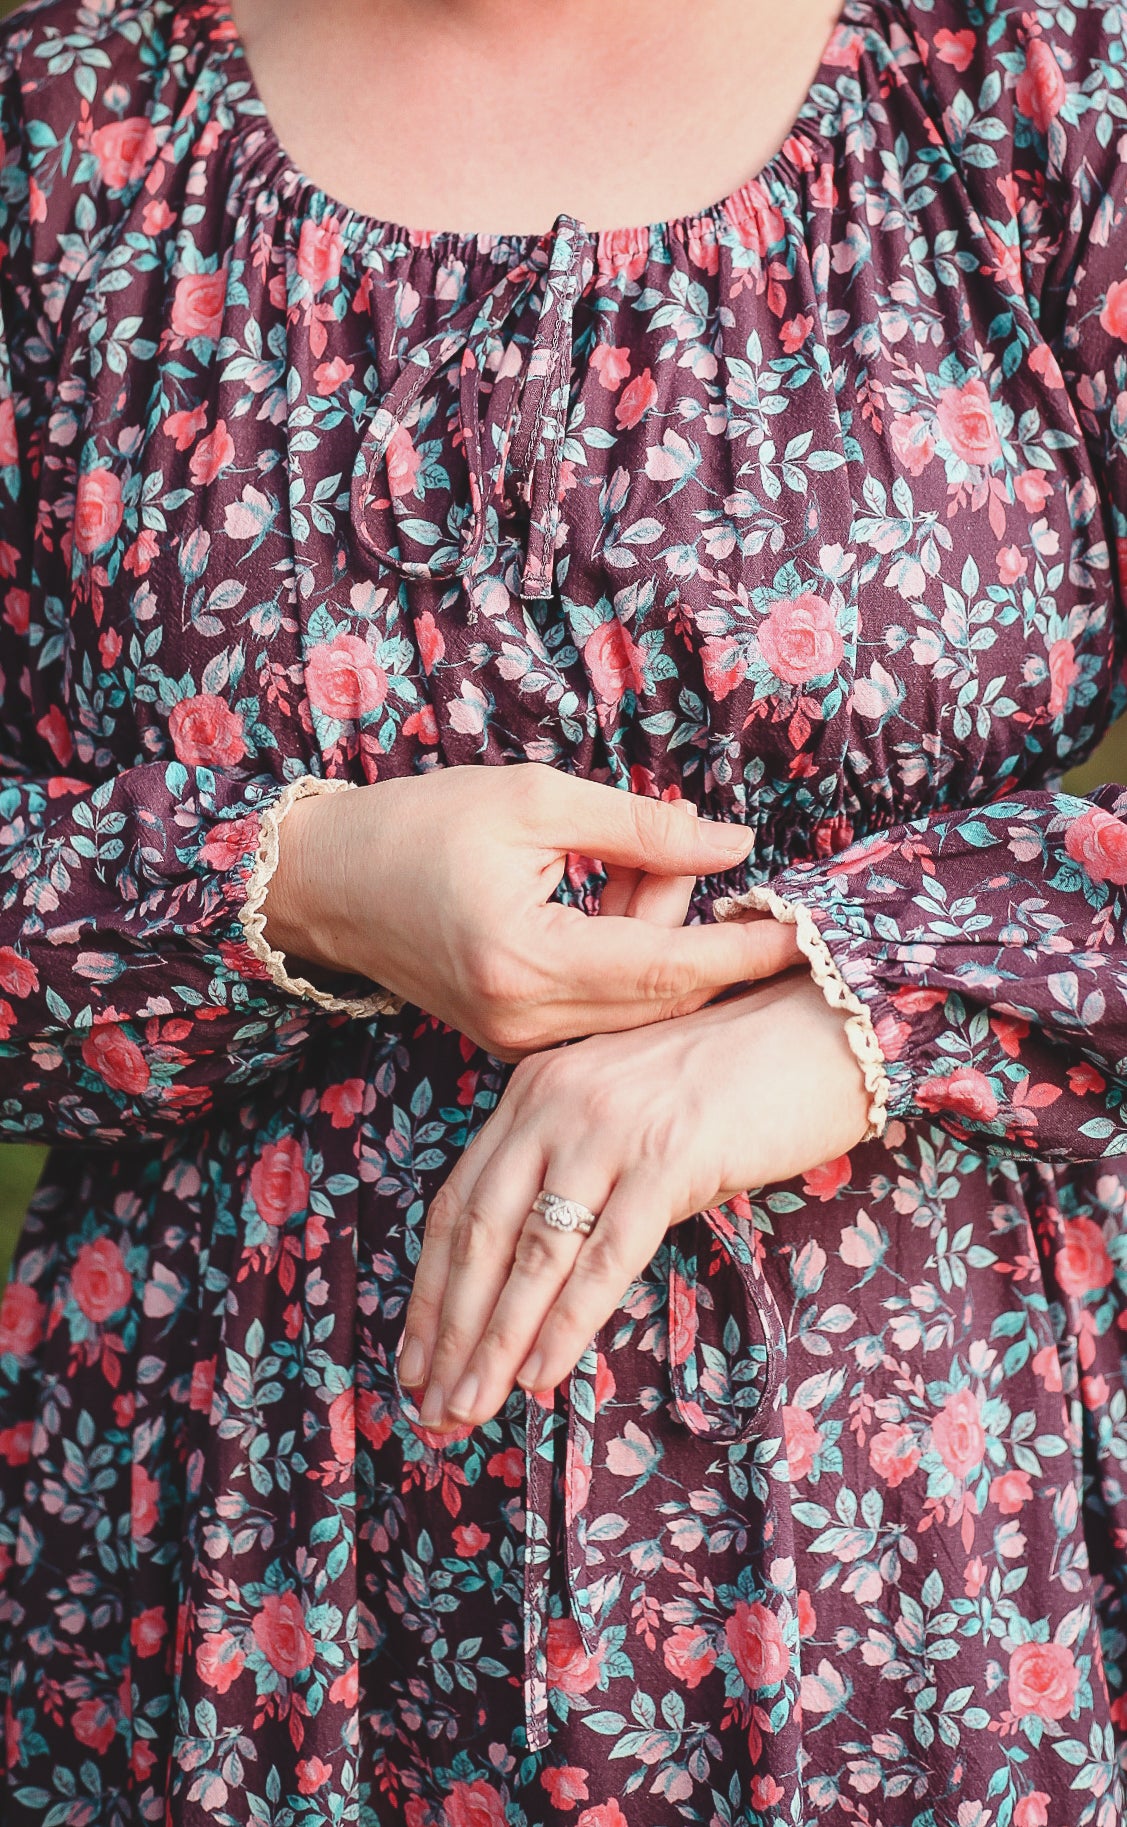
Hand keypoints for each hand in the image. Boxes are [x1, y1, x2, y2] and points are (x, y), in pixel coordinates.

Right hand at [261, 763, 799, 1057]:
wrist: (328, 884)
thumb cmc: (420, 825)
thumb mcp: (535, 801)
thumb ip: (640, 828)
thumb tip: (735, 845)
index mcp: (527, 960)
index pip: (669, 969)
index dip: (744, 951)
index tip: (811, 934)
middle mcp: (523, 1020)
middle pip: (661, 1000)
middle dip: (712, 944)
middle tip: (731, 872)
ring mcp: (515, 1042)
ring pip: (635, 1010)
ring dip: (667, 946)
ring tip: (651, 867)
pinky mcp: (511, 1041)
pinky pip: (600, 1012)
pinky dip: (631, 963)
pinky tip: (625, 899)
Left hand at [397, 963, 871, 1427]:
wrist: (819, 1026)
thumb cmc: (731, 1082)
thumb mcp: (629, 1118)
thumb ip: (579, 1175)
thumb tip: (539, 1281)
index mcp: (535, 1091)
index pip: (460, 1202)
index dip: (431, 1289)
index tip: (413, 1359)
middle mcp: (556, 1103)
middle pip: (481, 1234)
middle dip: (451, 1331)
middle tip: (431, 1407)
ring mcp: (610, 1129)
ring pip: (533, 1254)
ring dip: (496, 1343)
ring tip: (470, 1409)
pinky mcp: (668, 1157)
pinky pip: (604, 1256)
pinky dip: (566, 1322)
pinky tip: (541, 1374)